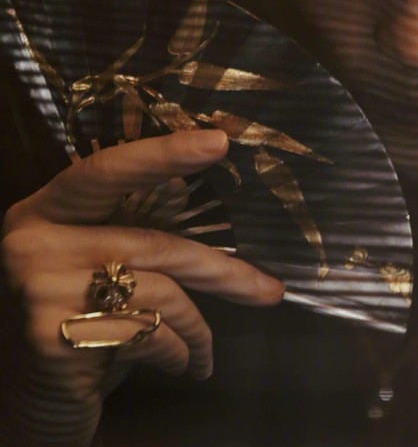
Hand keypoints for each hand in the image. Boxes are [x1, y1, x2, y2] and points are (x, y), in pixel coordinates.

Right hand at [0, 130, 283, 445]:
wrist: (24, 398)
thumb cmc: (74, 320)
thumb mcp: (94, 267)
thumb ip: (131, 233)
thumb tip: (192, 198)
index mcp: (48, 210)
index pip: (107, 170)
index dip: (163, 154)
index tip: (219, 141)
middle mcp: (35, 240)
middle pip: (156, 243)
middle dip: (223, 271)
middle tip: (271, 291)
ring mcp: (40, 288)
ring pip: (162, 292)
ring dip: (199, 328)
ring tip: (206, 350)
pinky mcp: (54, 337)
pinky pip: (150, 334)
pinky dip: (181, 352)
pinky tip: (182, 365)